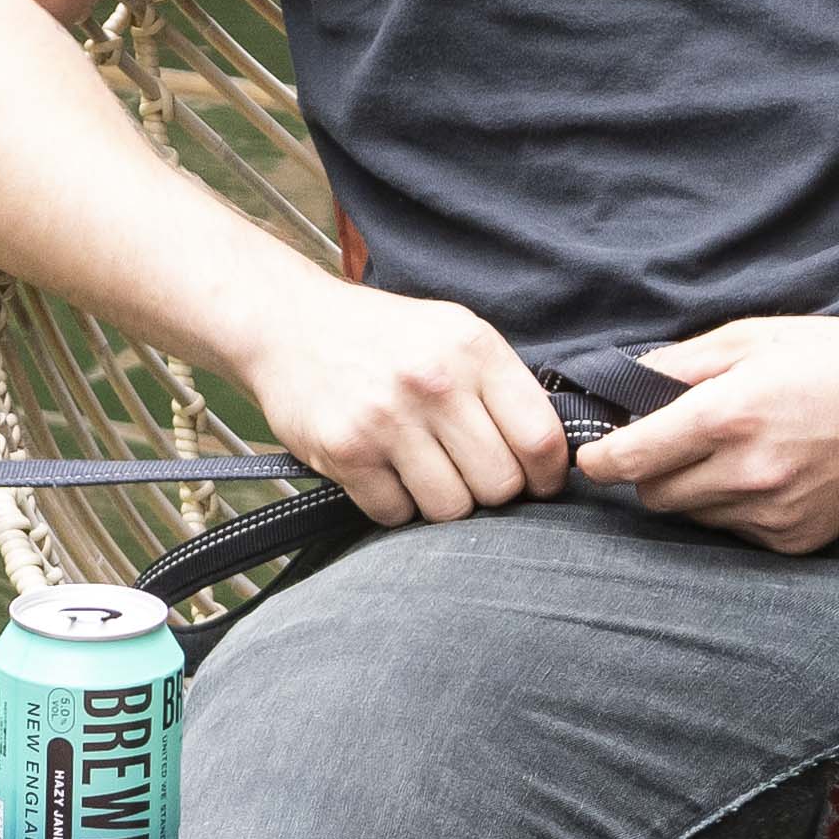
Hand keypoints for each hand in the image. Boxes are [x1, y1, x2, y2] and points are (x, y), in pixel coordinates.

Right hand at [237, 278, 576, 524]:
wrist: (287, 325)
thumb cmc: (382, 337)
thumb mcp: (453, 334)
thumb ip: (500, 385)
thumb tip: (551, 454)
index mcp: (474, 348)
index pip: (540, 439)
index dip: (546, 476)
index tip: (536, 483)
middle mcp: (434, 382)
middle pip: (500, 484)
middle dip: (491, 492)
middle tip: (470, 474)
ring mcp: (387, 420)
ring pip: (451, 508)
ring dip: (444, 501)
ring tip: (425, 470)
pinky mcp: (345, 453)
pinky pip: (396, 514)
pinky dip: (396, 505)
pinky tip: (386, 473)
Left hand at [581, 311, 838, 554]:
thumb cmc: (838, 357)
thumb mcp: (753, 336)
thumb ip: (679, 364)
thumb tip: (624, 384)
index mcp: (728, 415)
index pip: (630, 459)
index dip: (602, 458)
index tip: (596, 455)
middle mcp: (747, 473)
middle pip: (653, 497)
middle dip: (652, 471)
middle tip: (677, 442)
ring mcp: (774, 513)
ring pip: (693, 516)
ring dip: (695, 490)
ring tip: (735, 453)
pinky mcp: (795, 540)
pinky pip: (736, 531)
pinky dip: (736, 507)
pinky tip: (770, 474)